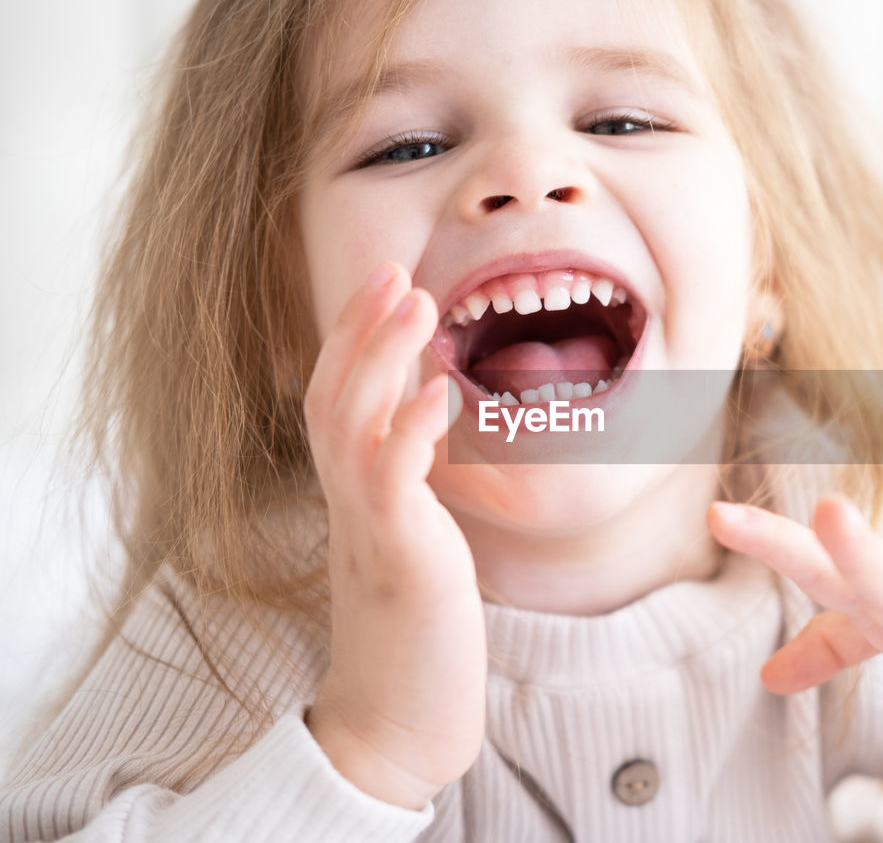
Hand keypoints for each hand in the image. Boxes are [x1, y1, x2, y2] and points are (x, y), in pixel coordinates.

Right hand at [303, 260, 484, 808]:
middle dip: (362, 327)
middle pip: (336, 393)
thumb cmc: (416, 631)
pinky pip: (394, 480)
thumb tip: (433, 425)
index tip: (387, 283)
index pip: (340, 397)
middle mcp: (349, 502)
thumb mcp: (414, 540)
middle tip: (395, 269)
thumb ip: (412, 484)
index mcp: (354, 495)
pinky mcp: (398, 556)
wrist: (399, 720)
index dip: (357, 337)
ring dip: (382, 356)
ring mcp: (368, 526)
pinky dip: (413, 429)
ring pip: (353, 421)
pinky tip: (439, 389)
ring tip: (416, 300)